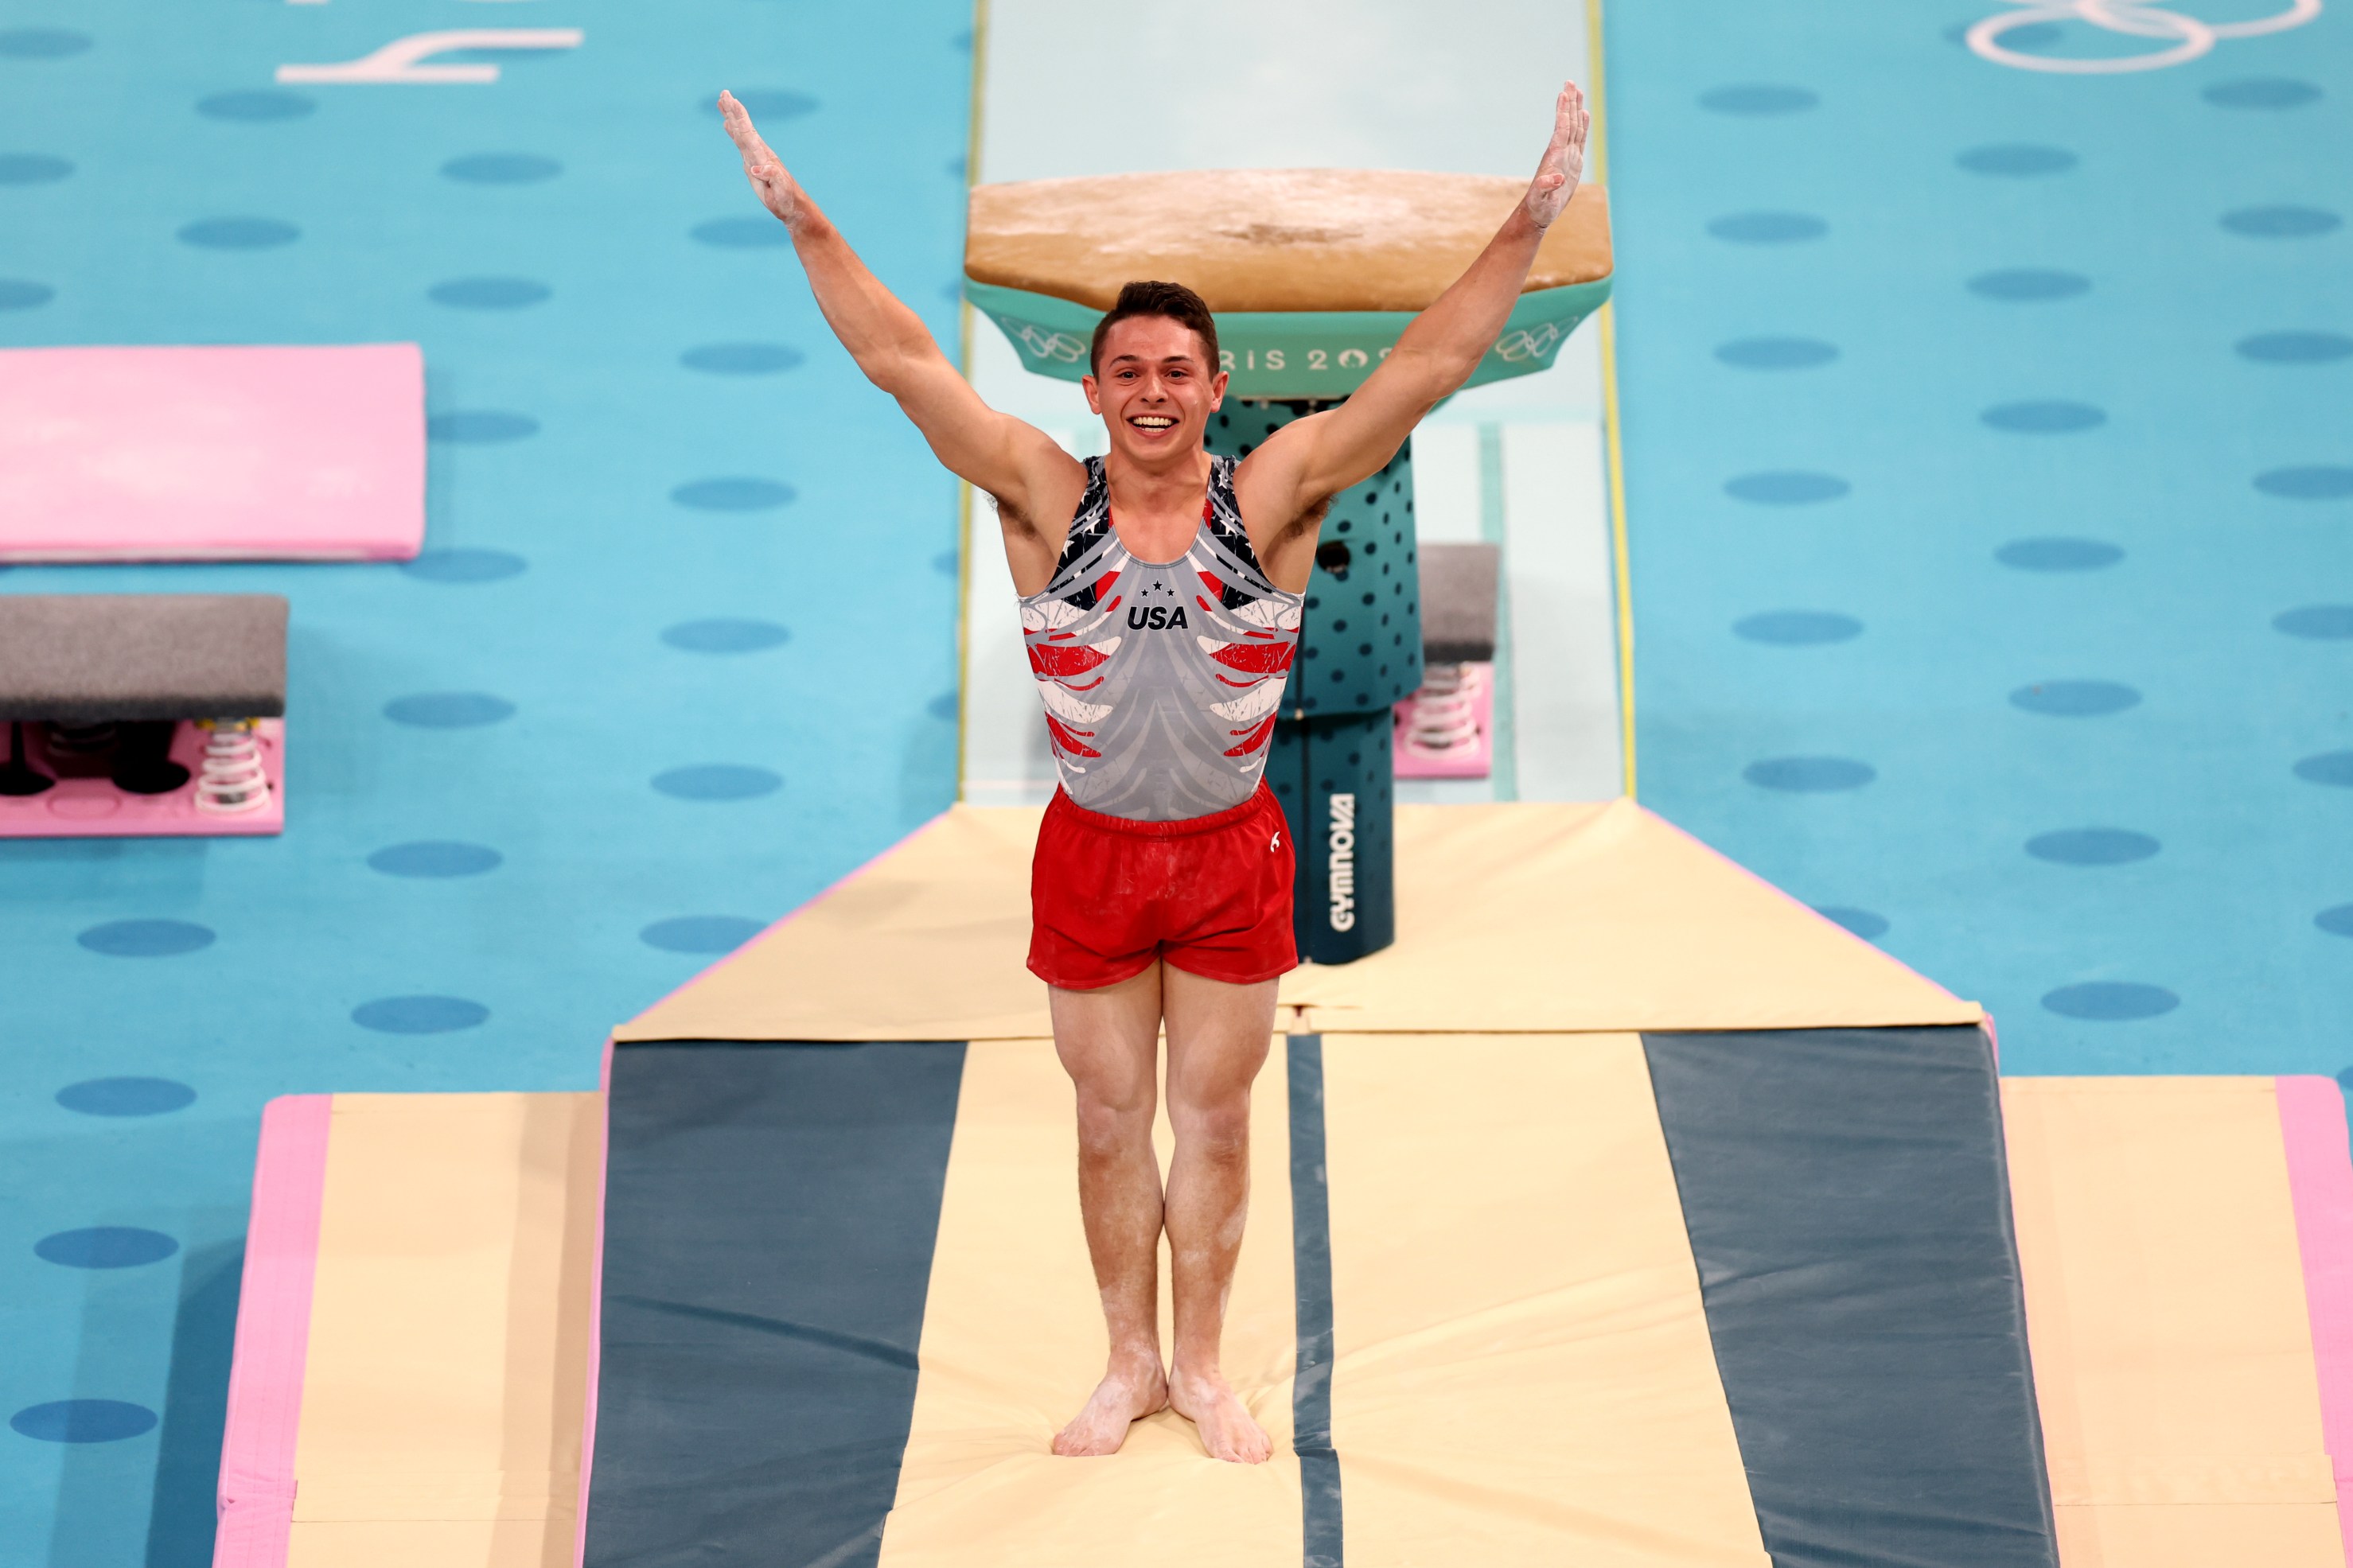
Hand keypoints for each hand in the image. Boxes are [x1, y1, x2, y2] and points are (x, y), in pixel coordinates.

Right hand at [718, 89, 805, 232]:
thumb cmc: (787, 198)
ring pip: (740, 132)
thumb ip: (771, 176)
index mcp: (762, 156)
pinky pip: (740, 143)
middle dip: (733, 111)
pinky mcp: (752, 163)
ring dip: (731, 117)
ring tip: (722, 102)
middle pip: (743, 127)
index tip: (731, 100)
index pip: (748, 132)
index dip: (739, 116)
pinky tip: (727, 125)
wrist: (792, 205)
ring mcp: (755, 156)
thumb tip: (755, 168)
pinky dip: (733, 132)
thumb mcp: (781, 189)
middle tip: (724, 93)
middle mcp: (758, 152)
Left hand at [1522, 82, 1589, 229]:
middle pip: (1568, 122)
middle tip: (1570, 82)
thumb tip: (1556, 179)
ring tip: (1578, 90)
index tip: (1563, 93)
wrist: (1539, 212)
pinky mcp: (1574, 162)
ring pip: (1575, 127)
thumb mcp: (1541, 199)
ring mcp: (1568, 156)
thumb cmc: (1539, 207)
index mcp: (1555, 157)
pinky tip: (1584, 113)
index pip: (1561, 129)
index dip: (1563, 111)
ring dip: (1576, 109)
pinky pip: (1580, 139)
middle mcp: (1561, 152)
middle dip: (1569, 102)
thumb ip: (1545, 188)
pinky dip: (1583, 125)